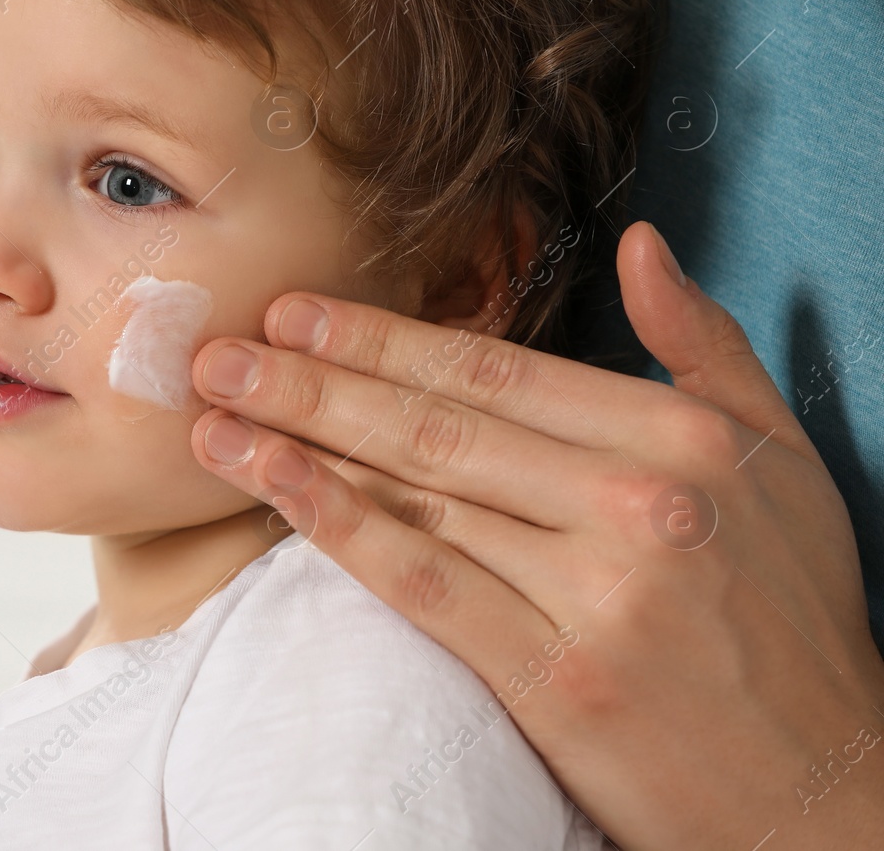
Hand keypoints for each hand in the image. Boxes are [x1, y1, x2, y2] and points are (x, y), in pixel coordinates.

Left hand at [187, 221, 883, 849]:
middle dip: (311, 379)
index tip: (297, 312)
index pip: (495, 369)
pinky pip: (424, 582)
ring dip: (299, 443)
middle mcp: (637, 502)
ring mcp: (597, 592)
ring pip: (418, 494)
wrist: (825, 793)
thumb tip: (640, 243)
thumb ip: (703, 344)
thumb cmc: (790, 617)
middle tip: (220, 349)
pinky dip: (338, 525)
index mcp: (679, 436)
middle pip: (436, 422)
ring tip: (214, 411)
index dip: (381, 337)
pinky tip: (271, 483)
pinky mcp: (559, 677)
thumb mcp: (778, 459)